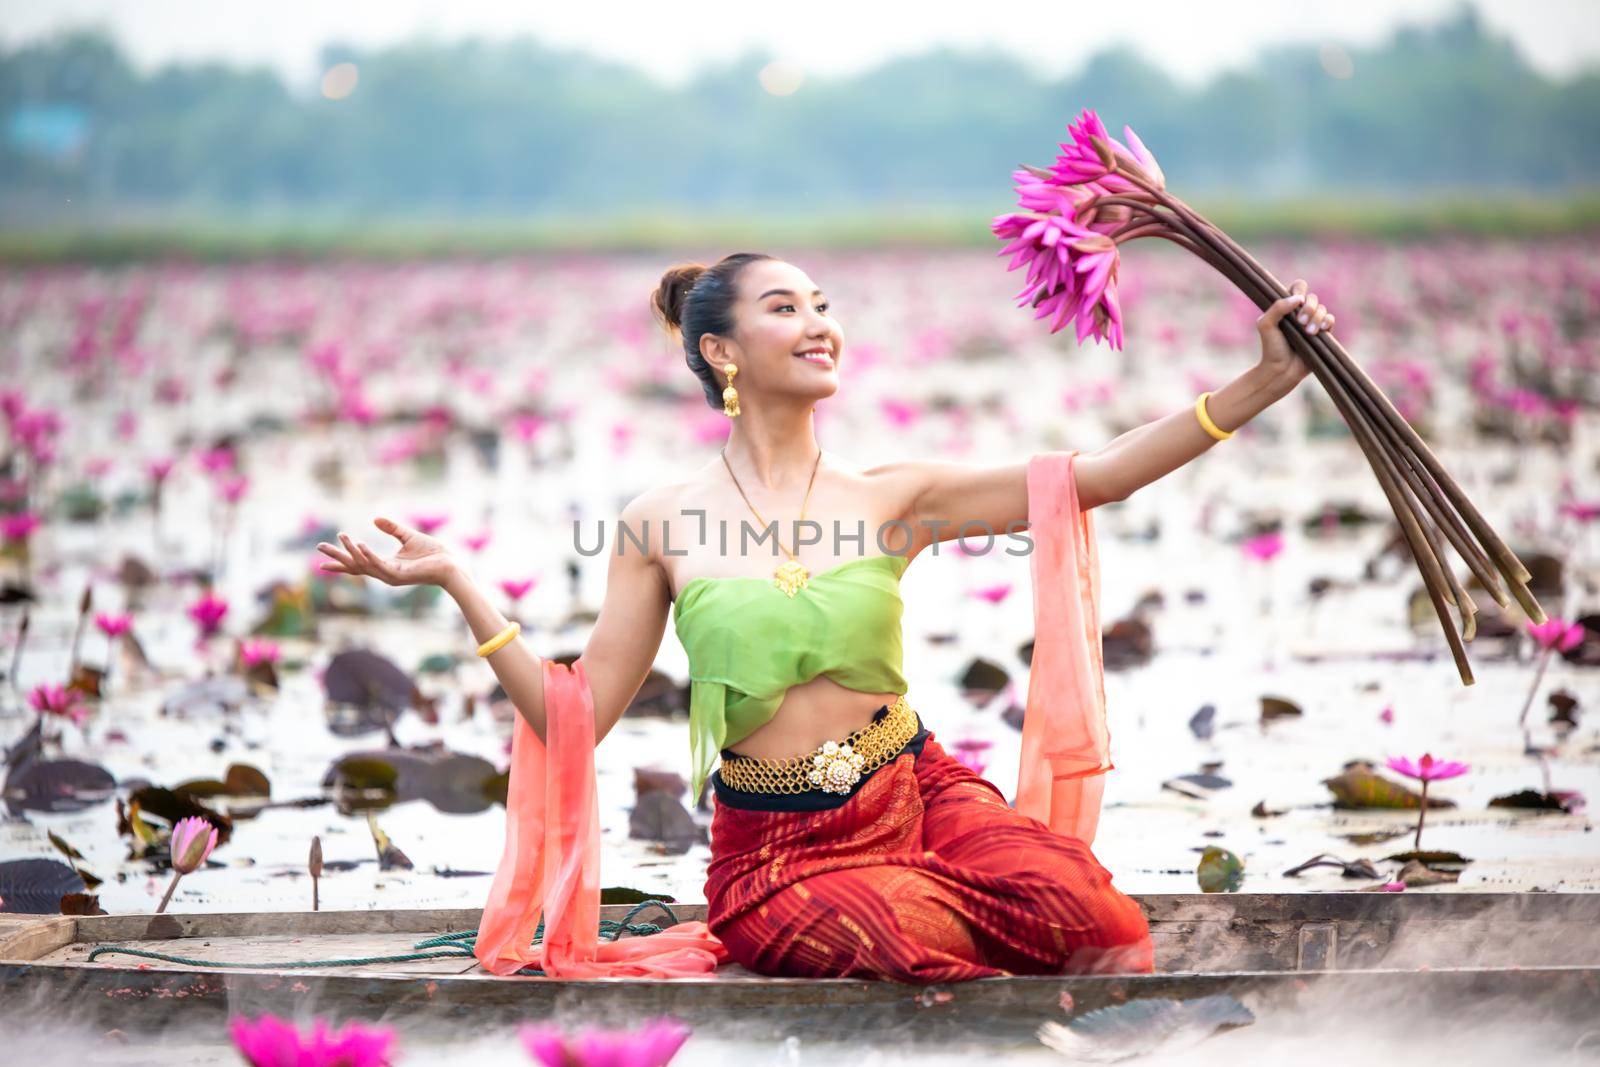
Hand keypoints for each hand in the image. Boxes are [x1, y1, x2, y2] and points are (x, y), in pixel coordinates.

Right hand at [316, 517, 459, 587]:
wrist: (451, 564)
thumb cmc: (433, 554)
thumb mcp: (408, 536)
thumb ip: (392, 529)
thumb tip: (374, 519)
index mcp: (386, 566)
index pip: (358, 565)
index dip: (341, 562)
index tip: (321, 562)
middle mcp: (385, 573)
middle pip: (355, 566)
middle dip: (337, 557)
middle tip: (319, 547)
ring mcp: (390, 576)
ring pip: (364, 564)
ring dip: (351, 551)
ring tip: (341, 537)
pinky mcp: (399, 575)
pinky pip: (379, 564)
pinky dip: (368, 555)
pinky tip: (359, 544)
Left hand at [1256, 278, 1334, 396]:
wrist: (1281, 369)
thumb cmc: (1271, 348)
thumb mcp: (1266, 325)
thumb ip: (1277, 308)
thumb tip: (1298, 299)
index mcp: (1286, 307)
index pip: (1298, 287)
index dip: (1299, 290)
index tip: (1295, 301)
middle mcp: (1300, 312)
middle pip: (1312, 297)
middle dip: (1308, 308)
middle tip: (1299, 323)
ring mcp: (1312, 322)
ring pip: (1322, 308)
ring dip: (1316, 318)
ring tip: (1308, 333)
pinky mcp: (1322, 333)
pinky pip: (1330, 319)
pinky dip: (1327, 322)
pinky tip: (1321, 330)